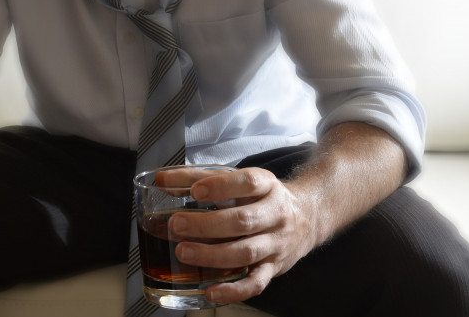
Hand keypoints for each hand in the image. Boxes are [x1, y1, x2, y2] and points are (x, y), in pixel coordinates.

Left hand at [168, 168, 318, 304]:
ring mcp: (276, 243)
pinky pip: (256, 283)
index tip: (195, 191)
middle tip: (177, 224)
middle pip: (243, 221)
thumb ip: (199, 177)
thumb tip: (161, 180)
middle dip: (207, 225)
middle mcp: (276, 214)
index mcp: (267, 185)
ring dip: (212, 255)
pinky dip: (233, 291)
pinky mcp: (274, 268)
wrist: (307, 217)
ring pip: (246, 252)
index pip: (247, 182)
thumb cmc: (261, 197)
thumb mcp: (238, 180)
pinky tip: (211, 291)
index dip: (221, 186)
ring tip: (183, 252)